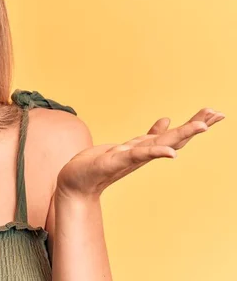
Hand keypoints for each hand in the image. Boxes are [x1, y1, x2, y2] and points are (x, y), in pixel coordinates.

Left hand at [57, 108, 225, 199]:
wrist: (76, 182)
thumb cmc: (100, 164)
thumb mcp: (127, 145)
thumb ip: (148, 136)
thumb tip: (167, 120)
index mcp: (146, 148)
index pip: (175, 134)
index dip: (195, 123)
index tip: (216, 112)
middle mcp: (142, 154)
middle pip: (174, 139)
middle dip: (196, 127)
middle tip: (219, 115)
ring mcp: (130, 158)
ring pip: (160, 145)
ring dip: (181, 136)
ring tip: (202, 126)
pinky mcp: (114, 162)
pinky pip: (136, 155)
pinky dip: (154, 153)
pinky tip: (170, 152)